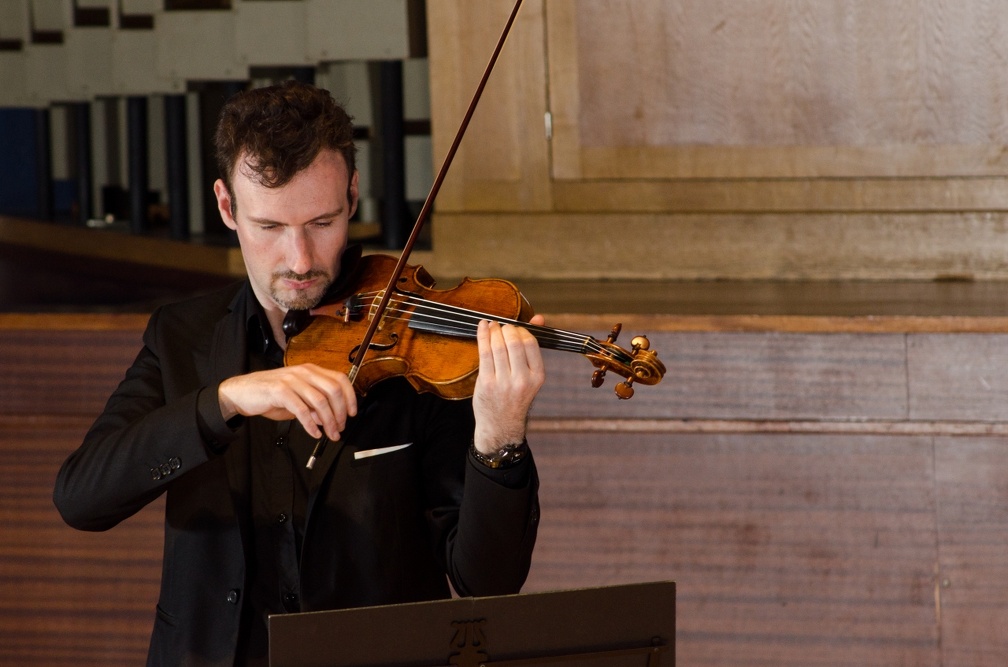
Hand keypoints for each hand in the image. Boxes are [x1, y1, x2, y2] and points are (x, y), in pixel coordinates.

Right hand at [218, 363, 356, 439]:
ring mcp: (292, 380)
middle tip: (340, 428)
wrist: (242, 393)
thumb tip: (329, 419)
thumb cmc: (270, 396)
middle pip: (333, 390)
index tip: (352, 413)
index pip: (340, 379)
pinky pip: (301, 409)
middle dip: (341, 412)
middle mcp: (304, 372)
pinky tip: (314, 433)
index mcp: (311, 371)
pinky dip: (311, 424)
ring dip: (329, 421)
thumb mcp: (297, 399)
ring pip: (320, 401)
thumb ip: (314, 406)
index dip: (350, 396)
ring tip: (331, 434)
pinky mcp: (280, 391)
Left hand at [472, 316, 545, 453]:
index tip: (514, 329)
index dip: (521, 330)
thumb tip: (539, 317)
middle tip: (502, 328)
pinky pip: (484, 353)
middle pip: (514, 342)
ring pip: (498, 346)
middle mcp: (522, 380)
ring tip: (492, 326)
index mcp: (537, 376)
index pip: (530, 343)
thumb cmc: (515, 396)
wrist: (501, 425)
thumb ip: (533, 346)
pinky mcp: (486, 383)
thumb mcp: (530, 375)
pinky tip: (482, 327)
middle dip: (506, 329)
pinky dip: (482, 336)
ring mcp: (503, 383)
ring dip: (493, 331)